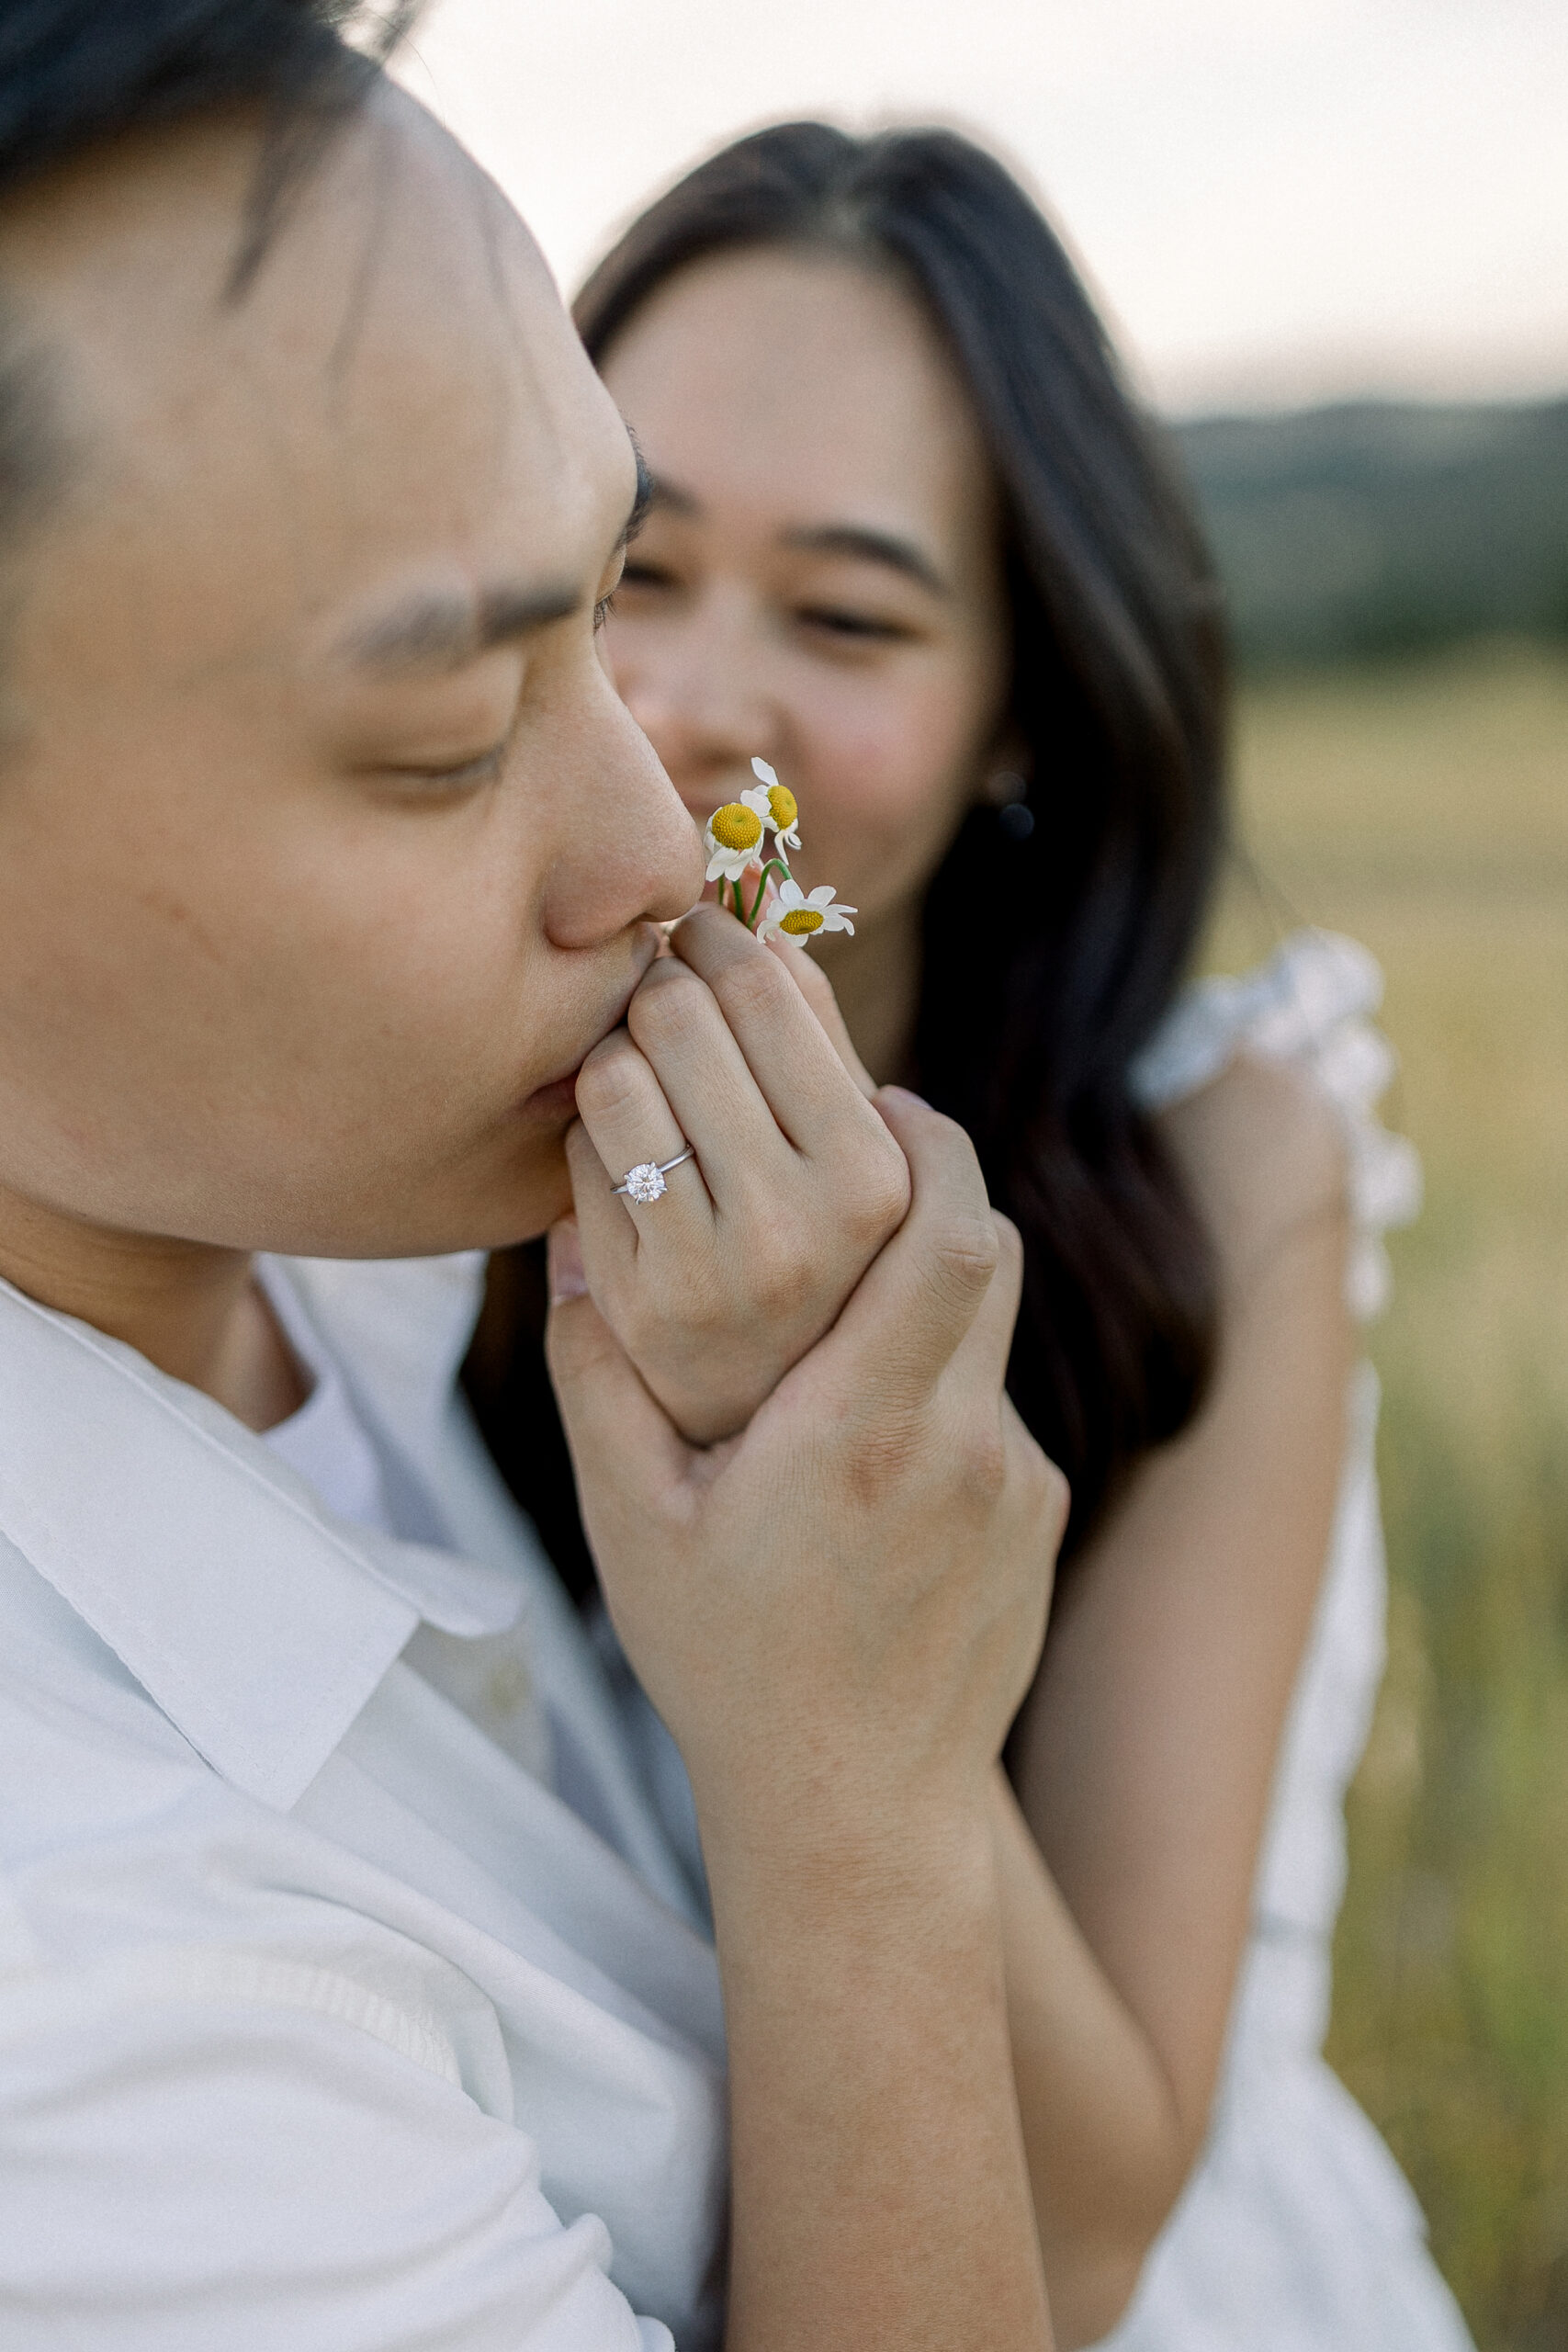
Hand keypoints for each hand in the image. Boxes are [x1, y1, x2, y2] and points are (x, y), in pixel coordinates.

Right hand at [548, 1087, 1066, 1861]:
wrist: (856, 1813)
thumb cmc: (728, 1669)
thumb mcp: (631, 1525)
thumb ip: (595, 1375)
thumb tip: (565, 1240)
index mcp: (863, 1431)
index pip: (951, 1234)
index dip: (929, 1142)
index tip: (878, 1098)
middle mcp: (964, 1445)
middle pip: (989, 1250)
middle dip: (936, 1183)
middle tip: (866, 1152)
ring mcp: (1016, 1484)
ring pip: (991, 1326)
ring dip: (932, 1283)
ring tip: (848, 1295)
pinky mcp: (1038, 1519)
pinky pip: (994, 1403)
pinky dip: (941, 1378)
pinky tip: (866, 1433)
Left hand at [565, 903, 908, 1444]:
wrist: (775, 1405)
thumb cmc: (822, 1244)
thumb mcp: (858, 1147)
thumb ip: (818, 1036)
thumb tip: (759, 911)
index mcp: (873, 1176)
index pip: (763, 993)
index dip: (715, 938)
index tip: (700, 929)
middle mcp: (796, 1228)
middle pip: (676, 1016)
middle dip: (660, 981)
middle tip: (663, 982)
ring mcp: (706, 1271)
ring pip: (612, 1074)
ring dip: (619, 1051)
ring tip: (646, 1065)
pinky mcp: (630, 1301)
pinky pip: (578, 1152)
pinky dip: (594, 1130)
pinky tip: (628, 1146)